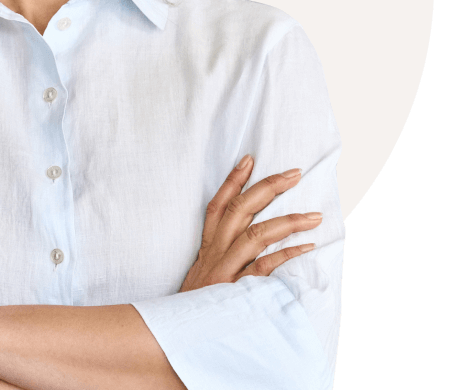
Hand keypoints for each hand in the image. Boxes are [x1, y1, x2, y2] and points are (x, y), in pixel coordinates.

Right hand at [179, 155, 320, 291]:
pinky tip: (307, 246)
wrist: (180, 336)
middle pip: (240, 210)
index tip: (250, 159)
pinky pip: (266, 267)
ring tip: (314, 215)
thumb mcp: (202, 274)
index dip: (233, 180)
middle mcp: (216, 252)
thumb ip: (221, 256)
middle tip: (294, 173)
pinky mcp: (237, 290)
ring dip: (288, 221)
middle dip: (268, 187)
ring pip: (257, 234)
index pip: (218, 204)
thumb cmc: (197, 305)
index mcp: (208, 246)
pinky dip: (287, 254)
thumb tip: (243, 238)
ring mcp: (227, 270)